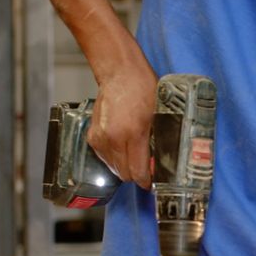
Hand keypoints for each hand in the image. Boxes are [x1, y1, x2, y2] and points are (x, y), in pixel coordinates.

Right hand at [86, 64, 158, 188]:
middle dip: (137, 174)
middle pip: (125, 174)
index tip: (152, 181)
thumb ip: (161, 142)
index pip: (138, 172)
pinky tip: (123, 145)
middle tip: (147, 166)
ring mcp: (100, 138)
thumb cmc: (142, 89)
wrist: (120, 74)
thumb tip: (162, 162)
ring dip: (125, 165)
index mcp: (133, 134)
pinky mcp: (92, 137)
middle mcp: (113, 139)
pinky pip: (104, 158)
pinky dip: (114, 157)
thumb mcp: (161, 116)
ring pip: (114, 168)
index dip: (147, 180)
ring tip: (135, 153)